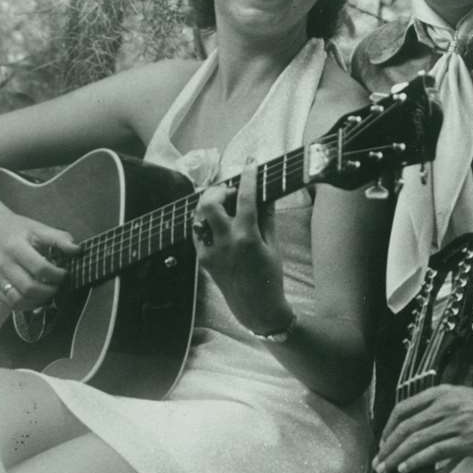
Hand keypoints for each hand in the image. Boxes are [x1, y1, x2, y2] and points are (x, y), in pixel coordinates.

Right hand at [0, 211, 78, 307]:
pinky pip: (10, 303)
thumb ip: (59, 238)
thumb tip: (78, 250)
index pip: (40, 268)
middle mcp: (3, 264)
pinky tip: (36, 298)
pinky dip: (27, 305)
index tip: (65, 273)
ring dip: (38, 301)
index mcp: (15, 247)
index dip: (57, 275)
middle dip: (50, 291)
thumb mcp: (38, 228)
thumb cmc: (16, 229)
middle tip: (58, 286)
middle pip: (29, 287)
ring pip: (18, 300)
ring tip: (48, 292)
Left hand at [192, 164, 290, 332]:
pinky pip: (198, 233)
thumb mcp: (274, 245)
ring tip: (223, 205)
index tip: (251, 164)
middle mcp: (225, 243)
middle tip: (230, 191)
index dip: (248, 176)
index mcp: (247, 238)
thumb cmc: (271, 277)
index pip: (245, 197)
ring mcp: (210, 252)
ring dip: (209, 205)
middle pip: (209, 203)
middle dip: (218, 189)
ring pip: (198, 216)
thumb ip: (267, 217)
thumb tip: (265, 193)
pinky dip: (205, 222)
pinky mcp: (203, 259)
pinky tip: (218, 224)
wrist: (256, 308)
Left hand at [373, 385, 472, 472]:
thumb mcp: (457, 398)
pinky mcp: (466, 441)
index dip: (388, 427)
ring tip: (386, 469)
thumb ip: (435, 411)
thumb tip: (415, 435)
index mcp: (439, 393)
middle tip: (378, 461)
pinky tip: (405, 468)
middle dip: (387, 447)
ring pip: (416, 440)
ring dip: (396, 457)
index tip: (383, 442)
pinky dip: (416, 460)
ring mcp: (455, 423)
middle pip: (406, 427)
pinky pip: (434, 451)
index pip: (403, 408)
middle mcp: (444, 406)